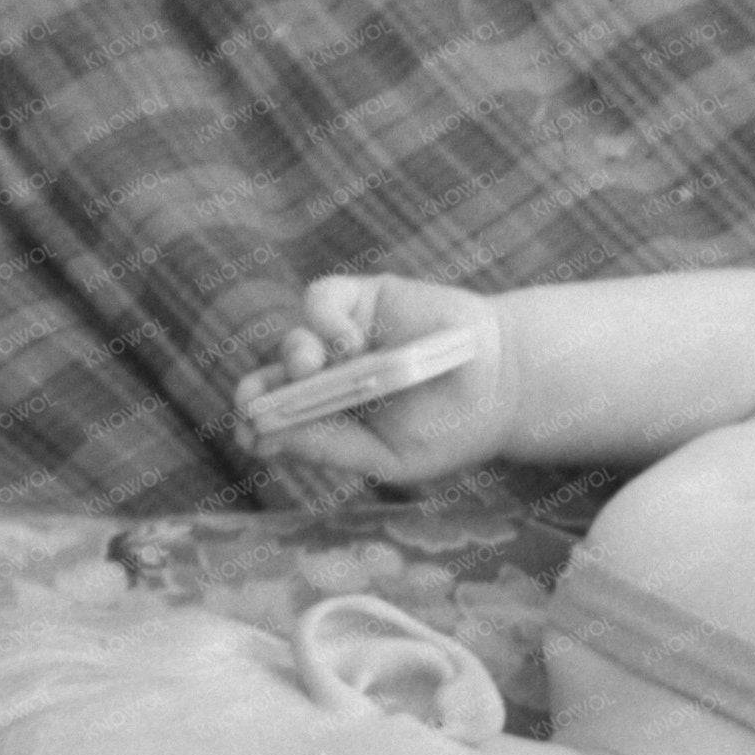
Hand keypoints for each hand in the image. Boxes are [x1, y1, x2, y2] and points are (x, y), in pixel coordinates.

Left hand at [236, 272, 514, 482]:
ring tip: (313, 366)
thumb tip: (267, 436)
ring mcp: (343, 335)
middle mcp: (329, 376)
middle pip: (273, 377)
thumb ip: (331, 446)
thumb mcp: (388, 456)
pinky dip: (324, 318)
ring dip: (293, 355)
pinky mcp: (363, 298)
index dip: (256, 421)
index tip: (250, 433)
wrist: (504, 383)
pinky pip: (321, 299)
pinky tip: (347, 343)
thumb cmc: (449, 430)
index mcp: (331, 419)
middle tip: (255, 400)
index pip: (276, 418)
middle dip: (259, 388)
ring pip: (294, 339)